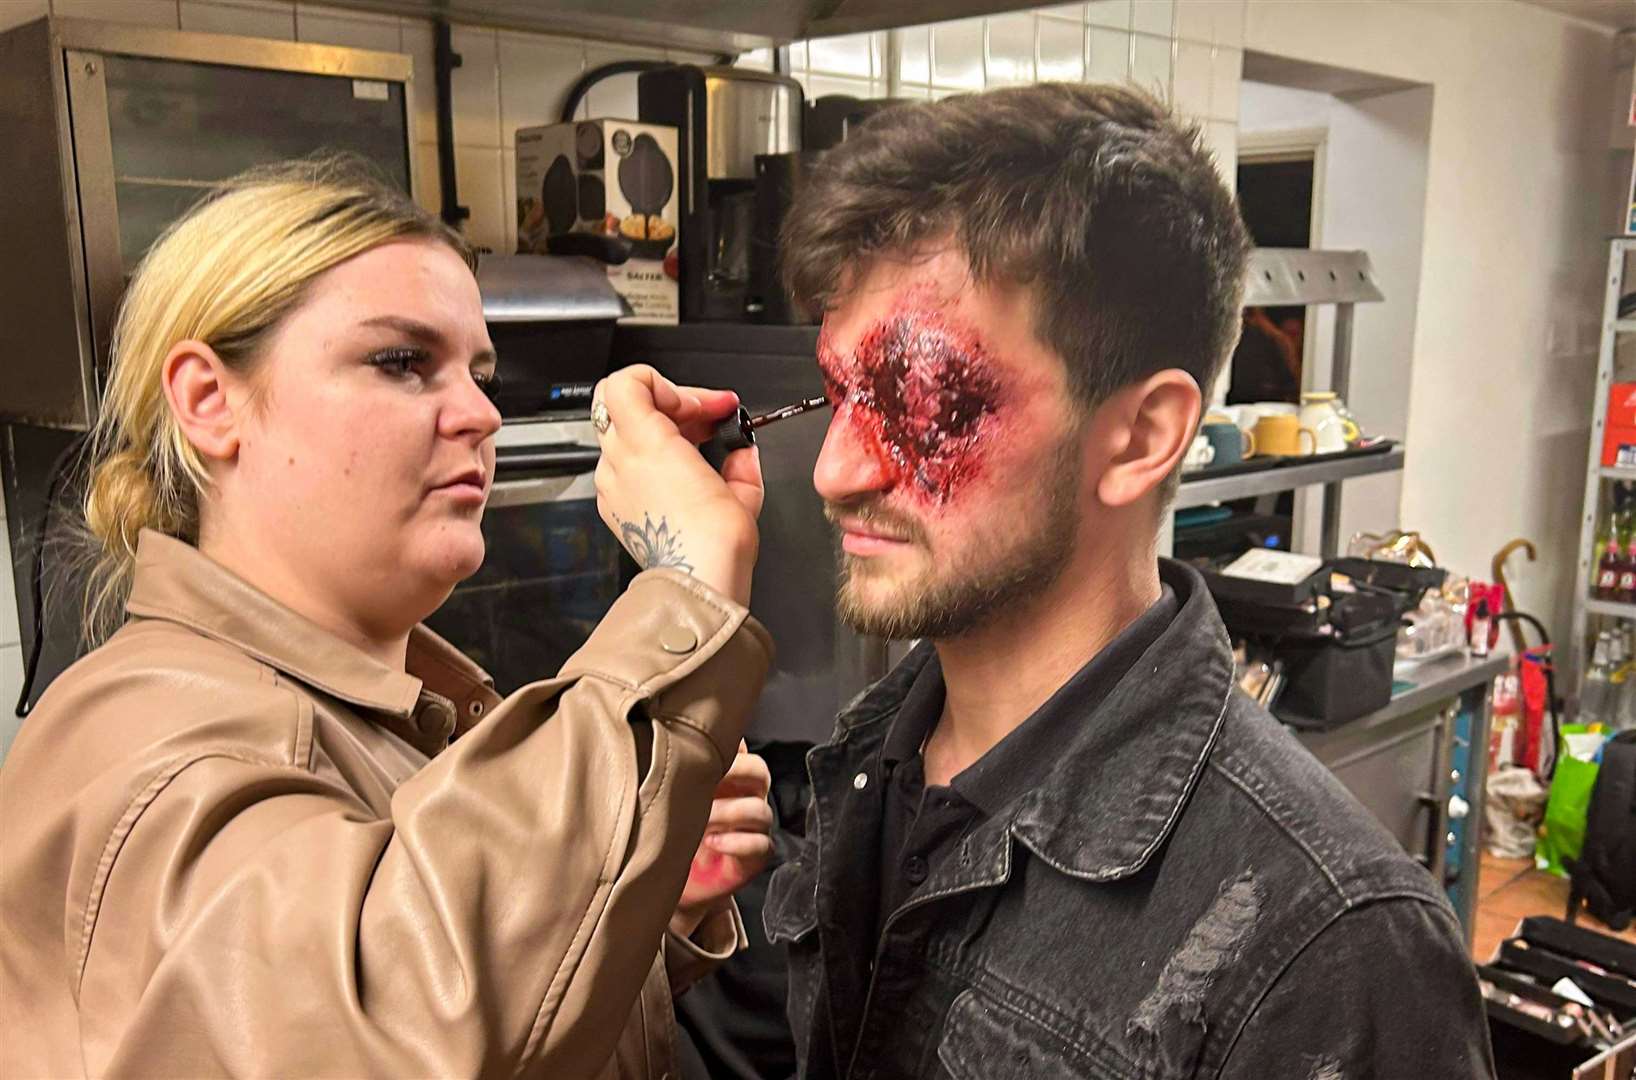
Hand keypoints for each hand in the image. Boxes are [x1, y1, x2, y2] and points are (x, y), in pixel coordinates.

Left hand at [593, 366, 764, 604]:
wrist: (696, 584)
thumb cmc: (714, 541)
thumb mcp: (743, 487)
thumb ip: (740, 457)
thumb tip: (741, 451)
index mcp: (645, 442)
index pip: (627, 381)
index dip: (669, 384)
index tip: (701, 405)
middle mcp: (619, 460)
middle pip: (628, 405)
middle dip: (673, 404)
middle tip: (709, 418)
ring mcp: (611, 485)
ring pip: (625, 434)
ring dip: (660, 432)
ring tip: (697, 448)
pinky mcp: (612, 508)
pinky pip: (624, 468)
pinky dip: (650, 462)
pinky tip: (681, 478)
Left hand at [670, 743, 772, 938]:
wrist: (674, 880)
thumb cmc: (671, 833)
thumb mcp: (670, 798)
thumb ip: (675, 771)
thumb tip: (664, 736)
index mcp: (728, 779)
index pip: (741, 751)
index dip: (729, 748)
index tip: (702, 751)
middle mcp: (746, 798)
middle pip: (759, 772)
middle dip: (735, 773)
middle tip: (708, 780)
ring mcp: (753, 828)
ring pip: (760, 810)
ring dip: (730, 812)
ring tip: (702, 821)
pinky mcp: (754, 857)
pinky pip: (761, 845)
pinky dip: (737, 842)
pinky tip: (713, 843)